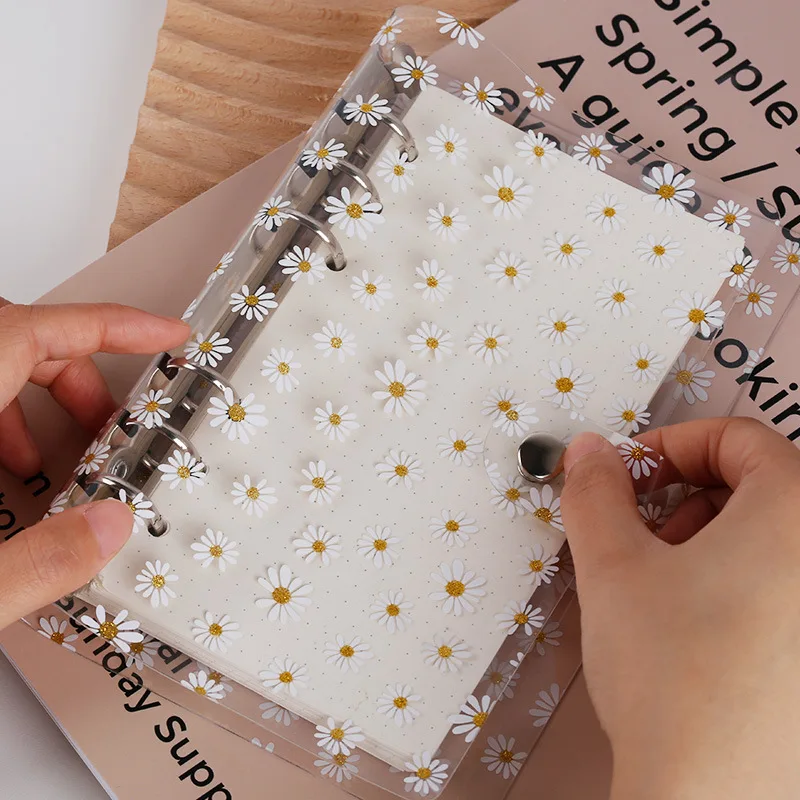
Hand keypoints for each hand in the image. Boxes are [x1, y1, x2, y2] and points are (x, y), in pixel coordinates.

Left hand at [0, 302, 188, 629]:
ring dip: (39, 398)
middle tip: (117, 426)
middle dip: (80, 374)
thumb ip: (38, 562)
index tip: (167, 335)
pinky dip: (3, 419)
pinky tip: (12, 474)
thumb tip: (114, 530)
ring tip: (63, 457)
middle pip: (19, 338)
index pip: (39, 329)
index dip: (113, 325)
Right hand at [561, 418, 799, 799]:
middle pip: (760, 485)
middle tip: (641, 535)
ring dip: (710, 540)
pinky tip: (695, 624)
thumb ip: (595, 491)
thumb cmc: (669, 671)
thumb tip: (589, 451)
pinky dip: (737, 581)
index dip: (672, 446)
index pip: (740, 438)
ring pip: (772, 538)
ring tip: (663, 585)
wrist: (709, 795)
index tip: (629, 476)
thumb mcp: (613, 565)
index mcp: (796, 512)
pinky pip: (782, 584)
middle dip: (688, 497)